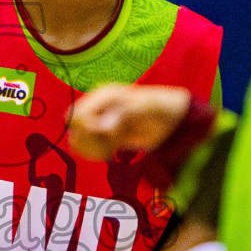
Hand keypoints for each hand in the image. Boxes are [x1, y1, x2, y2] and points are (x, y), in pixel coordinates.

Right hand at [69, 85, 192, 160]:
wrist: (174, 121)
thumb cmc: (162, 107)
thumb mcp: (147, 106)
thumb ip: (124, 114)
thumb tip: (102, 128)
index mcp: (103, 95)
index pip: (77, 115)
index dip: (86, 129)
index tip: (105, 135)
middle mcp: (98, 108)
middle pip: (75, 130)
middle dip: (89, 141)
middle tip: (110, 145)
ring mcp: (100, 123)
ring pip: (80, 141)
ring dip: (94, 149)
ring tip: (112, 150)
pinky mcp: (106, 137)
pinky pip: (90, 149)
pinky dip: (99, 154)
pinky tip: (113, 153)